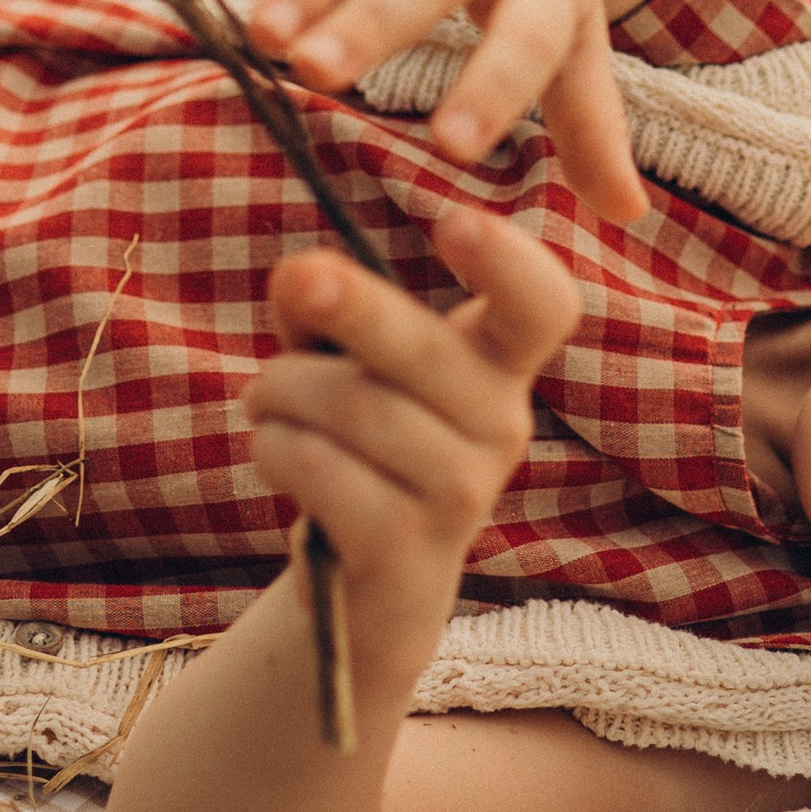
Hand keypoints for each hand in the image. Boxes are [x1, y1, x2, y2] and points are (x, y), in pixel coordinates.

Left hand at [246, 210, 579, 661]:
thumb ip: (324, 303)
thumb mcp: (347, 357)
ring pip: (353, 408)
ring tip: (266, 401)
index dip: (509, 262)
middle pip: (422, 348)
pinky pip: (323, 470)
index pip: (544, 305)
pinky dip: (276, 447)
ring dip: (281, 392)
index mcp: (500, 362)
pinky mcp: (406, 548)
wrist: (370, 588)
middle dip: (348, 305)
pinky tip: (273, 449)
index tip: (454, 223)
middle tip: (295, 280)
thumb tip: (299, 275)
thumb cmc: (361, 440)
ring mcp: (462, 493)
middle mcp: (502, 424)